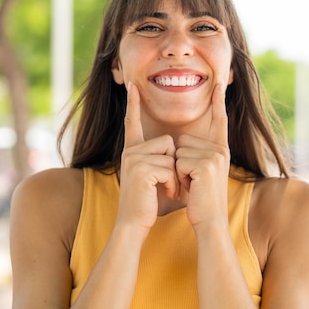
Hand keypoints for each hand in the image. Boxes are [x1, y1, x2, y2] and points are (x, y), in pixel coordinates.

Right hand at [117, 82, 178, 232]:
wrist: (134, 223)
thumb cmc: (150, 202)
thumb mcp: (157, 176)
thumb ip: (164, 160)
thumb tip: (178, 149)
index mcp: (133, 151)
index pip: (132, 122)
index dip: (133, 104)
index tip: (131, 85)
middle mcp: (130, 151)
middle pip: (168, 141)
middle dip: (175, 164)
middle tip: (167, 184)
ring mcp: (133, 159)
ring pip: (171, 154)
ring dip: (175, 175)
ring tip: (165, 190)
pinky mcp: (140, 170)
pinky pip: (169, 167)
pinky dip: (172, 183)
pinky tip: (163, 194)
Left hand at [175, 81, 230, 228]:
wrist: (210, 222)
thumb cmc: (201, 201)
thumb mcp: (200, 174)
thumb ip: (196, 155)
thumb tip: (179, 141)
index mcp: (221, 150)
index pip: (219, 120)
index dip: (219, 100)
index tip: (219, 81)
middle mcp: (220, 150)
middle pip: (183, 140)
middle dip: (179, 162)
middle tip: (192, 182)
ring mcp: (215, 156)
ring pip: (179, 151)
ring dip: (178, 171)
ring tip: (191, 186)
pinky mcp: (206, 164)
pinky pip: (178, 161)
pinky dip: (178, 177)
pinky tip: (190, 188)